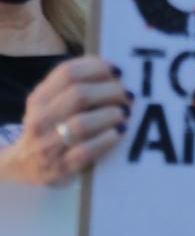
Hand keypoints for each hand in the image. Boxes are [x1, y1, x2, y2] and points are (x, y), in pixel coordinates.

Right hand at [0, 57, 130, 185]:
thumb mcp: (51, 103)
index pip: (67, 73)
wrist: (26, 166)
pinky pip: (86, 151)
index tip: (118, 72)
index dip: (98, 68)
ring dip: (111, 115)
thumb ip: (73, 85)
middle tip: (128, 95)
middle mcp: (40, 120)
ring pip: (82, 124)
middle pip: (79, 95)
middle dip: (111, 92)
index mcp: (39, 99)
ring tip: (124, 113)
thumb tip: (113, 71)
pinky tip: (119, 131)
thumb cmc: (50, 127)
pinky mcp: (61, 167)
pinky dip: (107, 138)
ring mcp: (48, 146)